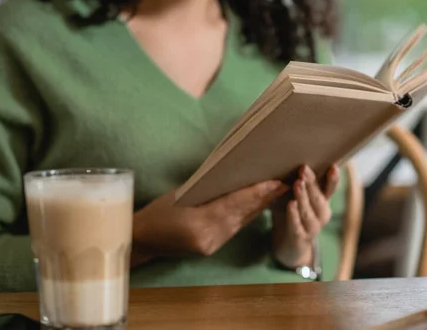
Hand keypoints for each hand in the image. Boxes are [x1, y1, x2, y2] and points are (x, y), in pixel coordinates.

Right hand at [131, 180, 288, 265]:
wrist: (140, 240)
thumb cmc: (156, 211)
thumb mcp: (181, 194)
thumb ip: (208, 189)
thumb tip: (232, 177)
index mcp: (200, 223)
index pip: (235, 204)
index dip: (257, 193)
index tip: (276, 182)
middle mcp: (210, 238)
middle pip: (243, 214)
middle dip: (265, 198)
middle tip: (286, 182)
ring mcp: (212, 245)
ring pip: (241, 222)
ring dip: (259, 207)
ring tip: (277, 190)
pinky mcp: (211, 248)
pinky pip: (233, 229)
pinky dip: (246, 216)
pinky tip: (257, 205)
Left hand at [272, 164, 339, 268]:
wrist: (289, 245)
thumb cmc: (292, 213)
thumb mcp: (295, 196)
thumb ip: (296, 182)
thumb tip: (284, 158)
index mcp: (322, 202)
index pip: (330, 189)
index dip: (333, 179)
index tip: (333, 166)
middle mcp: (321, 215)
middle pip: (319, 198)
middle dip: (312, 183)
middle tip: (303, 169)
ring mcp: (312, 228)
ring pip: (309, 212)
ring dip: (303, 197)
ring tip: (297, 184)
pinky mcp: (300, 239)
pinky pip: (297, 225)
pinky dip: (294, 215)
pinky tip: (291, 205)